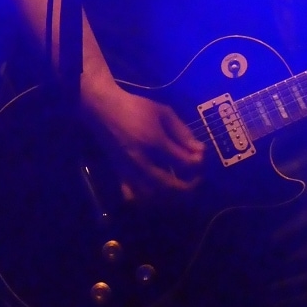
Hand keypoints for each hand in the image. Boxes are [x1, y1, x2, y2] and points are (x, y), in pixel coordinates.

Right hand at [82, 85, 205, 199]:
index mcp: (154, 142)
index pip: (184, 162)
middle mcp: (142, 161)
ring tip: (179, 186)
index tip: (202, 158)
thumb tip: (199, 150)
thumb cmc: (136, 107)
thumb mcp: (163, 112)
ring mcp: (129, 170)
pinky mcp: (119, 174)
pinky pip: (133, 196)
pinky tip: (155, 192)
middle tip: (196, 179)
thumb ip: (182, 132)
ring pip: (153, 195)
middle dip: (189, 186)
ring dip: (169, 195)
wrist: (104, 110)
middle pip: (171, 186)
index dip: (198, 163)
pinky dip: (145, 199)